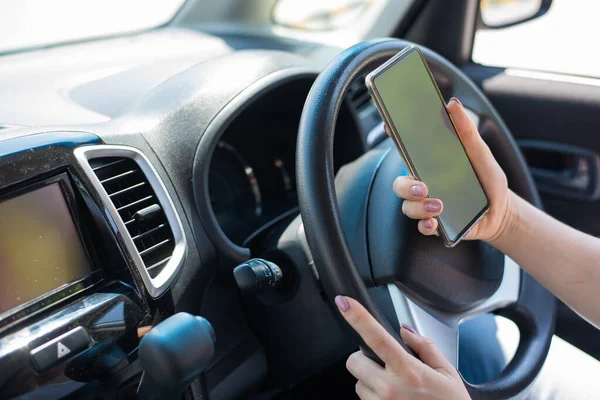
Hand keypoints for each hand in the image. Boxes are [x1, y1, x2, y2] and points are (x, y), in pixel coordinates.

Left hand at [335, 295, 469, 399]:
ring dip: (370, 381)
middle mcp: (390, 389)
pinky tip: (394, 399)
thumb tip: (405, 331)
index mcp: (408, 371)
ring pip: (358, 383)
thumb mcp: (447, 372)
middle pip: (354, 362)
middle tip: (385, 365)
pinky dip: (374, 397)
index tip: (344, 303)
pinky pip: (364, 399)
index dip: (358, 318)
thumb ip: (425, 346)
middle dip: (365, 359)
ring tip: (396, 389)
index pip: (377, 338)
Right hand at [391, 98, 512, 241]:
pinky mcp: (436, 224)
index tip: (389, 126)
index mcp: (431, 165)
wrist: (502, 212)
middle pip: (400, 184)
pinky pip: (421, 226)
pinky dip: (425, 225)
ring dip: (418, 207)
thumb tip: (452, 104)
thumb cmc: (488, 180)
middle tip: (423, 188)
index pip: (407, 151)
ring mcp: (427, 205)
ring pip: (407, 206)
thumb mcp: (480, 153)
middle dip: (406, 187)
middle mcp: (424, 184)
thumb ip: (466, 131)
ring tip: (439, 206)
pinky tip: (435, 223)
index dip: (394, 137)